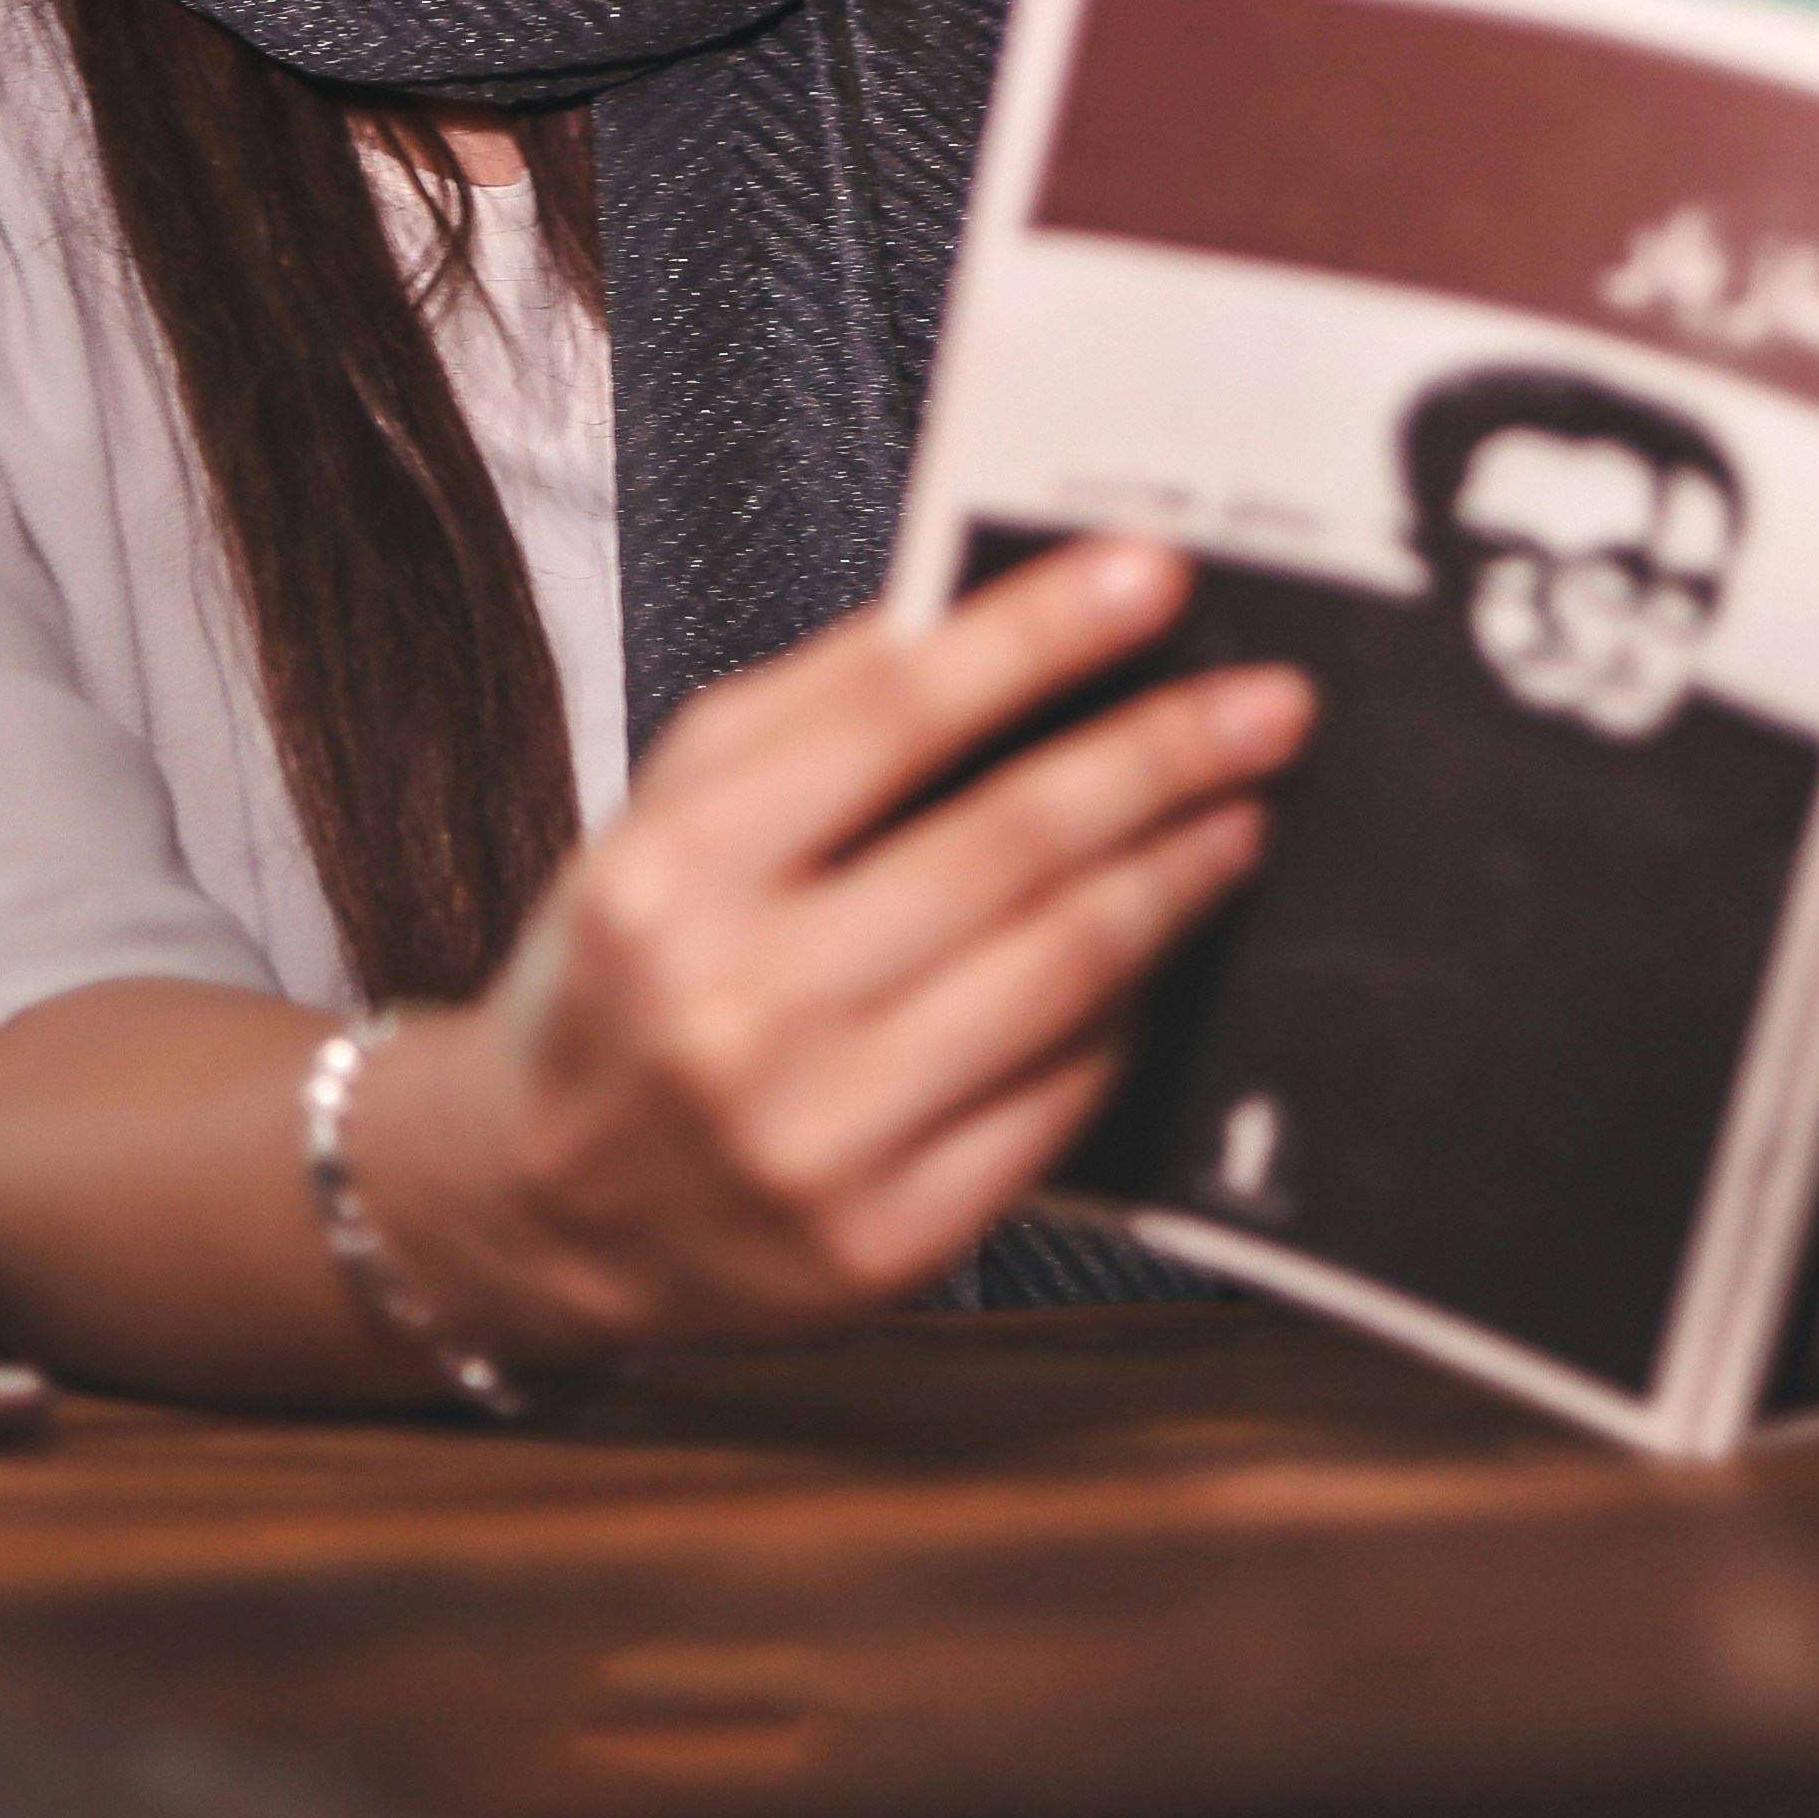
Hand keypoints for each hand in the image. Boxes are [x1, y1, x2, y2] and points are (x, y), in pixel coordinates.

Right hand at [343, 536, 1306, 1364]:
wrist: (547, 1202)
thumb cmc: (631, 968)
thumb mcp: (669, 810)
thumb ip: (815, 707)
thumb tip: (981, 609)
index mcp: (671, 876)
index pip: (890, 720)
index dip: (1037, 637)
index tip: (1155, 575)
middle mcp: (736, 1009)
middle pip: (1004, 846)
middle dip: (1158, 755)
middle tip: (1270, 702)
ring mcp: (817, 1139)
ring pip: (1057, 971)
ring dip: (1174, 875)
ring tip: (1243, 812)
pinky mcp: (887, 1242)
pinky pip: (1058, 1098)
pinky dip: (1129, 1008)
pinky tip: (1167, 944)